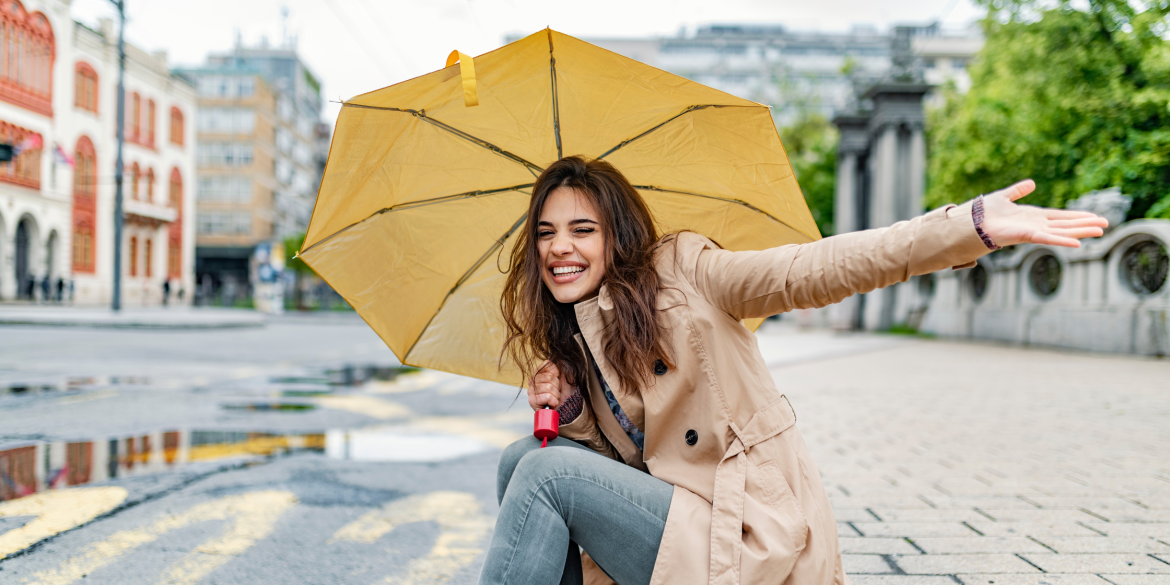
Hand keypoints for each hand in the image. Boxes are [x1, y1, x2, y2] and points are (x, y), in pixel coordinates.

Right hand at [527, 361, 573, 410]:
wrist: (568, 408)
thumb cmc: (566, 392)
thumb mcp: (565, 374)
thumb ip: (557, 365)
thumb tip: (551, 358)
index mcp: (540, 373)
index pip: (546, 364)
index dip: (556, 373)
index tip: (559, 379)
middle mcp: (533, 381)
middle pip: (548, 377)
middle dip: (557, 386)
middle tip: (558, 392)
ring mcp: (532, 391)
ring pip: (548, 387)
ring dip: (556, 394)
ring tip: (555, 398)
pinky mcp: (532, 401)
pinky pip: (546, 396)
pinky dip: (553, 400)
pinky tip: (552, 403)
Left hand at [981, 180, 1109, 247]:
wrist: (969, 222)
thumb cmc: (983, 213)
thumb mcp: (1004, 197)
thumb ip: (1017, 191)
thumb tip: (1031, 183)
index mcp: (1032, 216)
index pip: (1060, 216)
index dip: (1077, 216)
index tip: (1094, 217)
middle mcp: (1035, 224)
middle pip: (1065, 224)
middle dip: (1085, 224)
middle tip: (1105, 225)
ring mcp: (1032, 231)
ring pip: (1061, 232)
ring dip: (1080, 231)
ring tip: (1100, 231)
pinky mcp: (1025, 236)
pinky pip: (1047, 238)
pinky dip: (1061, 241)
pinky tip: (1078, 244)